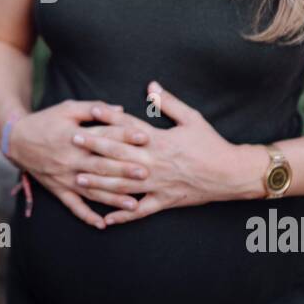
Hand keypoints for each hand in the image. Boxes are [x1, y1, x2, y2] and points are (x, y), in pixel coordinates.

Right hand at [6, 100, 151, 229]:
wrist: (16, 140)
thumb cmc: (45, 121)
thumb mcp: (68, 108)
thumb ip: (94, 108)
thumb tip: (121, 109)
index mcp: (74, 138)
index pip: (104, 137)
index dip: (125, 136)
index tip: (145, 137)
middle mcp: (70, 160)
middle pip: (101, 167)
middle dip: (124, 171)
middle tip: (146, 173)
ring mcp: (64, 177)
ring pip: (92, 191)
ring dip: (112, 199)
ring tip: (134, 205)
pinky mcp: (58, 189)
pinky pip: (73, 206)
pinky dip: (86, 216)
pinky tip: (102, 225)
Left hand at [73, 80, 267, 223]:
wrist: (230, 174)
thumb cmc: (211, 144)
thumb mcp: (192, 118)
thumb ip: (169, 103)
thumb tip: (151, 85)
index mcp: (160, 141)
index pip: (129, 128)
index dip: (109, 119)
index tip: (90, 114)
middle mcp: (155, 163)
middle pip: (119, 155)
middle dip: (94, 148)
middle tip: (73, 142)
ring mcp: (157, 184)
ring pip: (123, 185)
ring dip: (99, 182)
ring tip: (78, 179)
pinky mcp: (164, 201)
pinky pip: (140, 211)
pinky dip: (123, 215)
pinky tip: (106, 218)